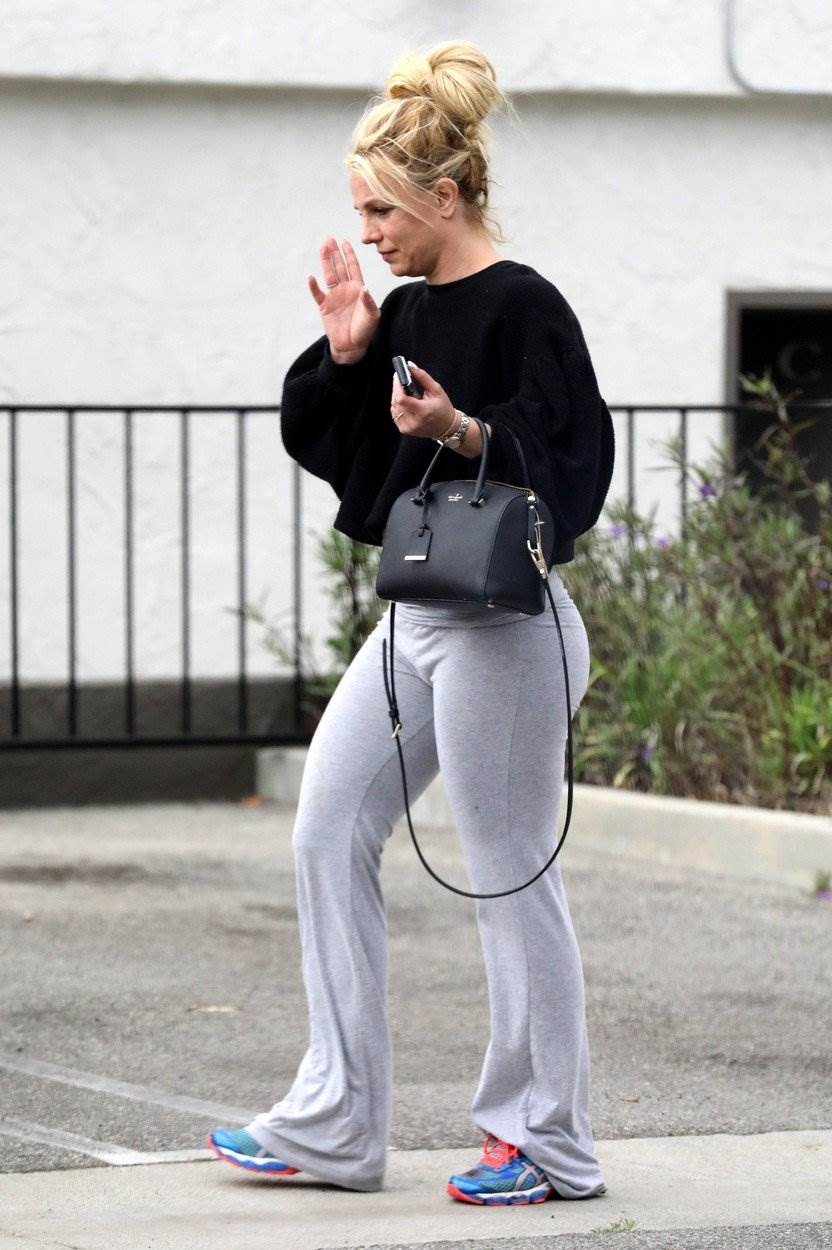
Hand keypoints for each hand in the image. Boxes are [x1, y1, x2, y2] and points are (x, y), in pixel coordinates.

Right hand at [308, 238, 379, 363]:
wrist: (352, 346)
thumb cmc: (365, 330)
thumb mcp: (372, 316)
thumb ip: (369, 301)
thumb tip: (364, 288)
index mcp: (357, 289)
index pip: (353, 267)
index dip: (349, 254)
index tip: (345, 241)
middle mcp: (345, 289)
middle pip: (338, 267)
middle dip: (335, 253)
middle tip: (329, 238)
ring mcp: (334, 297)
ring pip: (328, 275)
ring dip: (325, 262)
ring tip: (322, 248)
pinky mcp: (324, 307)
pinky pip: (317, 294)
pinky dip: (313, 286)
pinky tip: (310, 277)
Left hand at [390, 363, 455, 439]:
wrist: (445, 427)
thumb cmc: (443, 408)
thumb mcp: (436, 389)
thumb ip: (422, 377)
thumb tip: (410, 366)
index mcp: (423, 412)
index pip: (402, 399)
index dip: (397, 386)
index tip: (398, 376)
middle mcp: (414, 422)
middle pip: (396, 402)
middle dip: (396, 389)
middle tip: (399, 380)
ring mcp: (408, 427)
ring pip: (394, 408)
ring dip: (397, 397)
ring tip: (404, 392)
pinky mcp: (404, 429)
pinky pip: (395, 414)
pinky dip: (398, 406)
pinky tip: (405, 402)